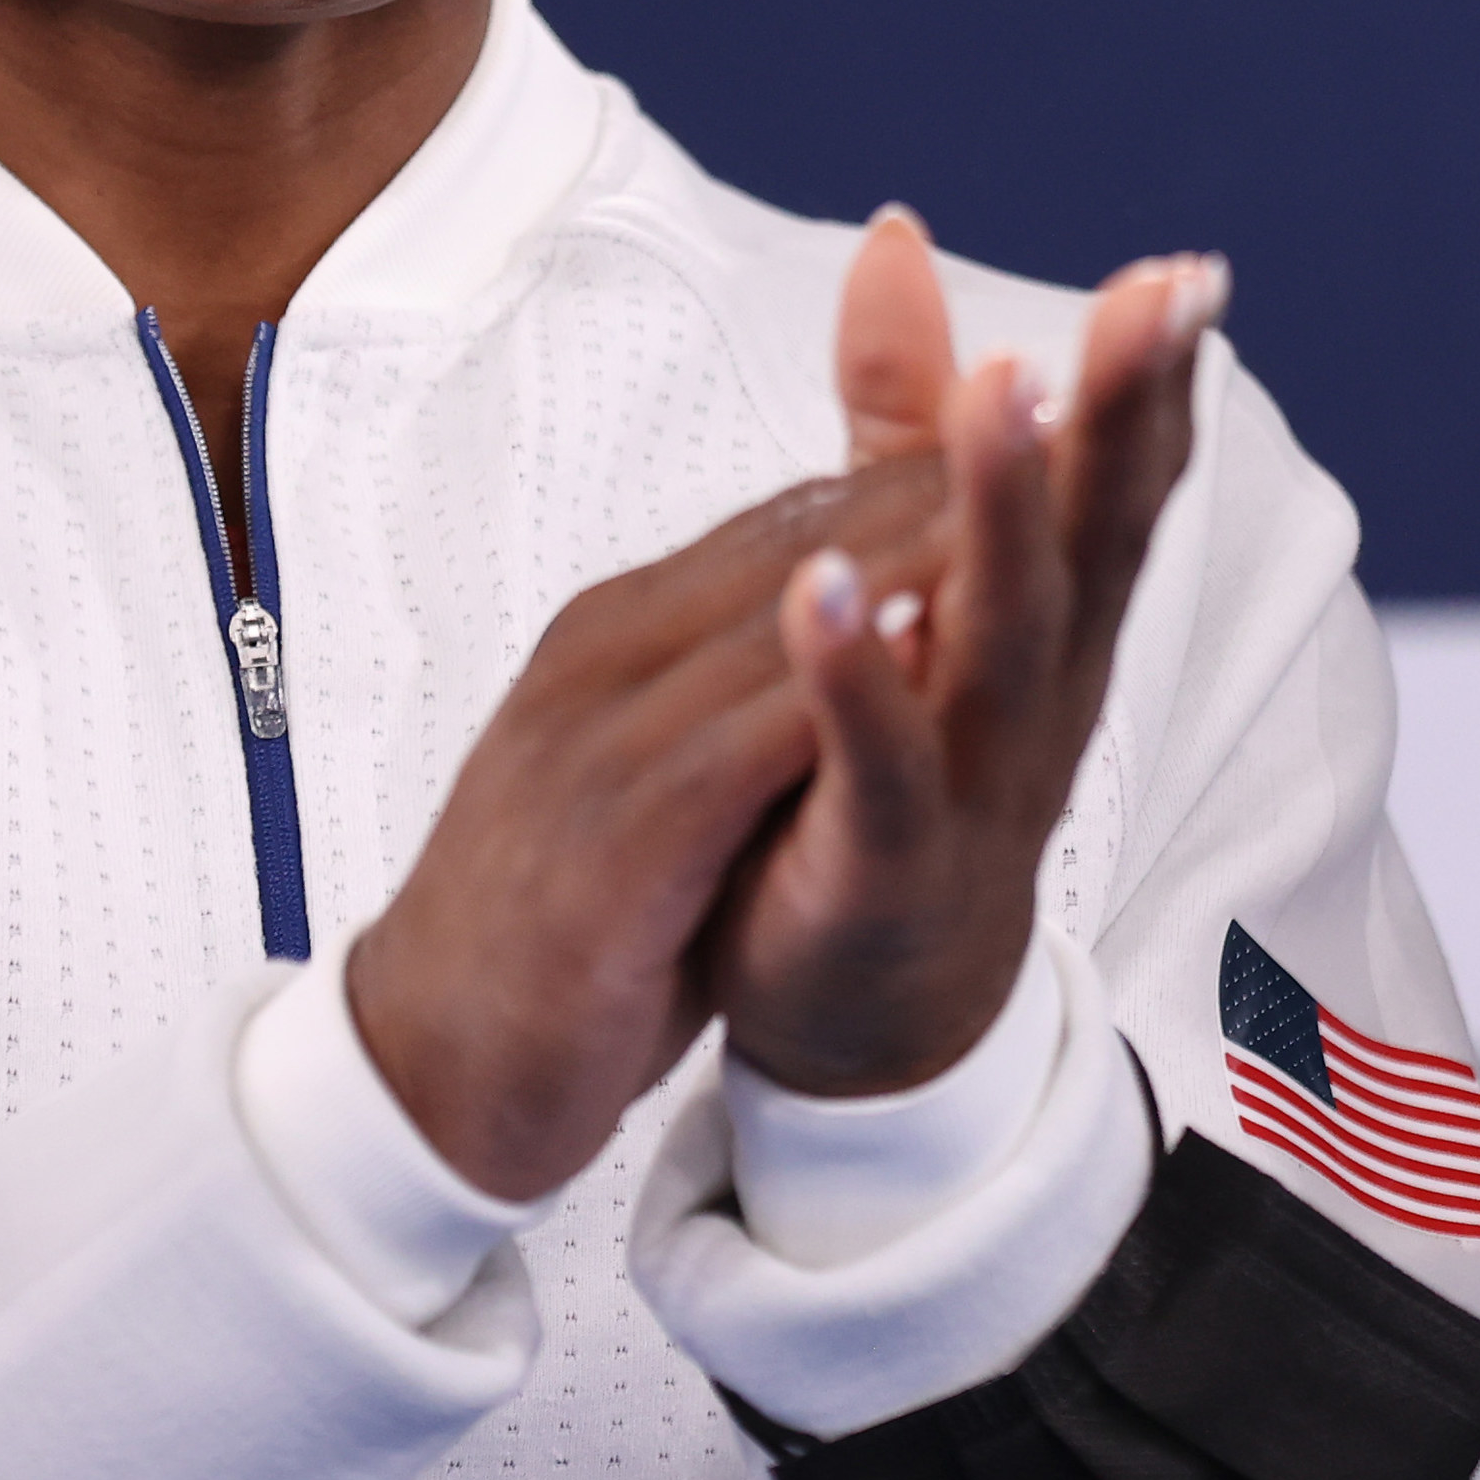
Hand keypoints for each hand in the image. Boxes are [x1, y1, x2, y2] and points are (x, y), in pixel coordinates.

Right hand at [346, 451, 951, 1201]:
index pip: (780, 529)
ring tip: (1018, 491)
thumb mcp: (641, 784)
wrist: (425, 1066)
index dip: (907, 474)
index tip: (1020, 425)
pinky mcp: (614, 842)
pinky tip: (923, 645)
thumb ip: (723, 703)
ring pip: (774, 620)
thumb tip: (826, 641)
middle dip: (927, 476)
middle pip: (790, 543)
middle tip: (1054, 413)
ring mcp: (600, 743)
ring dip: (903, 551)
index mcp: (613, 642)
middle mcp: (605, 663)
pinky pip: (741, 748)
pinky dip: (835, 688)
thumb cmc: (551, 932)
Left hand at [706, 210, 1219, 1094]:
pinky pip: (877, 766)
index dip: (1149, 379)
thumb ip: (901, 410)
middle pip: (1089, 537)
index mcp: (1048, 620)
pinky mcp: (883, 862)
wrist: (859, 1013)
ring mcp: (971, 783)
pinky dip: (855, 679)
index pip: (1111, 480)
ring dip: (1002, 513)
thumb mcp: (912, 570)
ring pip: (1001, 635)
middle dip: (1122, 415)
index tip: (1188, 269)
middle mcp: (1034, 693)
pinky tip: (820, 591)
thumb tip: (893, 234)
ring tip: (1006, 392)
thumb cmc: (889, 765)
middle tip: (1159, 298)